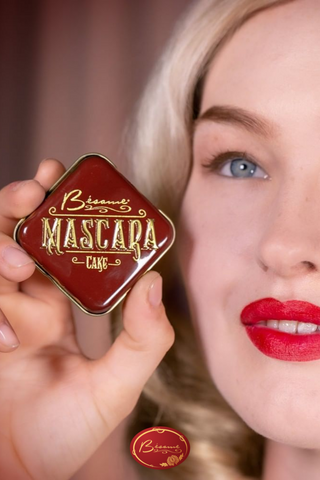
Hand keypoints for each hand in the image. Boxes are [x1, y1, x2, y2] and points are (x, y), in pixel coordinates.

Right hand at [0, 159, 174, 479]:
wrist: (18, 473)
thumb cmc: (64, 434)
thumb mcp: (116, 387)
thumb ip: (143, 340)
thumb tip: (156, 282)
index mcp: (56, 304)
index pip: (55, 241)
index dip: (56, 204)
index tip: (61, 174)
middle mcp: (21, 301)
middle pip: (10, 230)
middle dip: (18, 202)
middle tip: (34, 192)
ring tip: (19, 268)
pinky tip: (5, 341)